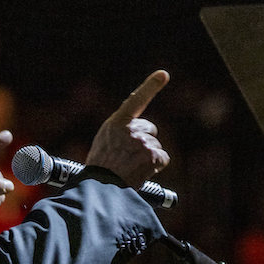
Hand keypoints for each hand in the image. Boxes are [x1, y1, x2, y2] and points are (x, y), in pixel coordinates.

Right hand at [85, 70, 170, 187]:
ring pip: (156, 146)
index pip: (135, 100)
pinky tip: (142, 173)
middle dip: (145, 141)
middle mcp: (130, 129)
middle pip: (150, 129)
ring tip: (132, 168)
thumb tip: (136, 134)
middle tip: (130, 157)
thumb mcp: (103, 143)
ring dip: (148, 157)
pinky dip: (156, 167)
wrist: (101, 189)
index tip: (163, 74)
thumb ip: (119, 133)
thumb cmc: (100, 170)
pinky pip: (163, 158)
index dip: (151, 86)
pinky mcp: (151, 155)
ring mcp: (142, 141)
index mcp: (116, 123)